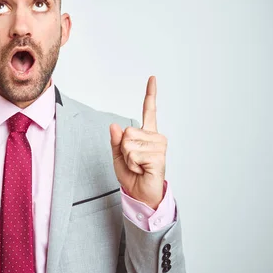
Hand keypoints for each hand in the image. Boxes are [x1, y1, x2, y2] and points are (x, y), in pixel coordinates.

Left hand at [110, 76, 166, 209]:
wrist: (141, 194)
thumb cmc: (133, 175)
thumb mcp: (118, 156)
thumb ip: (116, 141)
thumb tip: (114, 126)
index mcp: (146, 134)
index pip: (149, 110)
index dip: (150, 94)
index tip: (152, 78)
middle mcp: (155, 137)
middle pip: (127, 131)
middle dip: (124, 148)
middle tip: (134, 161)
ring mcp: (159, 146)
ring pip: (128, 142)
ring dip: (128, 157)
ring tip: (138, 166)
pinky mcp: (158, 156)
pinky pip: (133, 154)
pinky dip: (132, 164)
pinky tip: (142, 169)